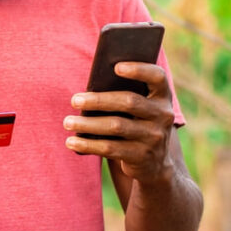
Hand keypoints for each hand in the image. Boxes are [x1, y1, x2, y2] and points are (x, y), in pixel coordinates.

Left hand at [64, 62, 175, 186]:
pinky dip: (88, 144)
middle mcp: (162, 115)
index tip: (116, 67)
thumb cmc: (135, 124)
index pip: (157, 77)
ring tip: (67, 122)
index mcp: (162, 97)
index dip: (139, 70)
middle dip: (98, 100)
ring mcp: (154, 137)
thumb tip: (86, 92)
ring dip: (88, 124)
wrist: (154, 163)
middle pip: (128, 102)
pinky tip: (71, 142)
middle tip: (74, 100)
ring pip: (116, 126)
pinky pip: (111, 148)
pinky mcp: (142, 157)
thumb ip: (123, 96)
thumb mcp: (138, 109)